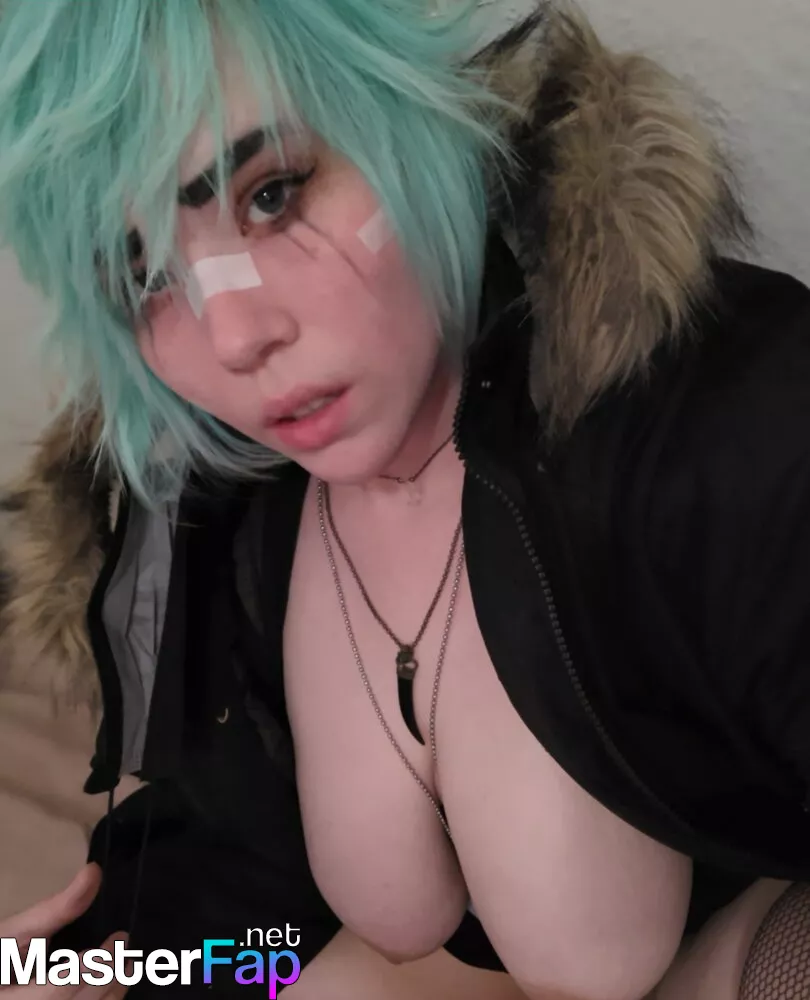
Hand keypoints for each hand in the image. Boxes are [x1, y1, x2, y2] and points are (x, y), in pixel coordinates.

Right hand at [0, 865, 127, 996]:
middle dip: (107, 975)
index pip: (56, 991)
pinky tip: (111, 983)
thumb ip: (57, 908)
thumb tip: (94, 871)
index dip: (91, 967)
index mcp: (8, 999)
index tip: (116, 937)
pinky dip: (103, 998)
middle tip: (123, 944)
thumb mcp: (17, 930)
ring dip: (111, 992)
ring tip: (125, 963)